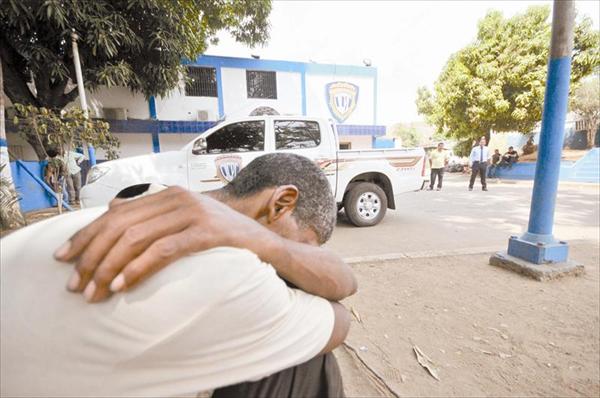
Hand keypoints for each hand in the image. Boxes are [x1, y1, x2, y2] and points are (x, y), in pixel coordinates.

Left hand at [55, 186, 260, 301]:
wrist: (264, 245)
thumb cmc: (222, 239)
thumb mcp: (184, 223)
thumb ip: (153, 220)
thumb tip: (113, 222)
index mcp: (167, 194)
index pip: (114, 213)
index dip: (85, 236)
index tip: (63, 259)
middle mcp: (177, 198)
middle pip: (119, 225)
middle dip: (91, 257)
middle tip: (75, 286)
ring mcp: (193, 213)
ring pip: (136, 238)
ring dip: (109, 268)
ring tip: (94, 293)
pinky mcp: (207, 232)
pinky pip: (163, 250)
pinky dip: (138, 268)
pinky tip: (123, 285)